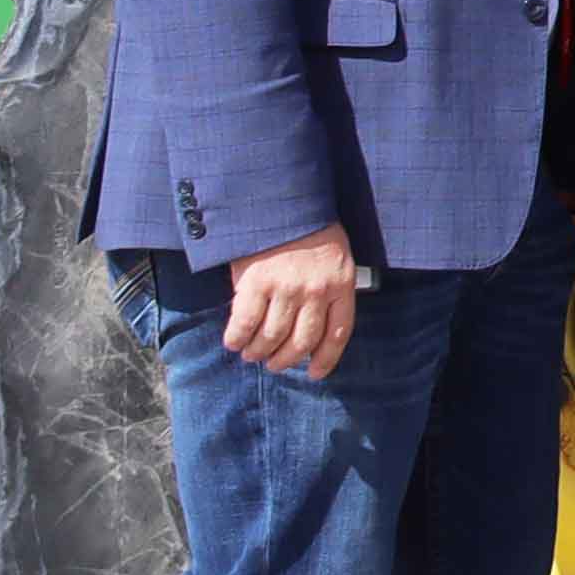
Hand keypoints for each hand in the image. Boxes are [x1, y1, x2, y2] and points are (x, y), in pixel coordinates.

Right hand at [221, 226, 360, 382]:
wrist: (283, 200)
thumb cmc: (310, 229)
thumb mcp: (334, 258)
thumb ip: (327, 290)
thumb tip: (309, 328)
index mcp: (341, 284)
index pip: (337, 334)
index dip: (325, 360)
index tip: (313, 374)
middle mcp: (316, 291)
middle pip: (301, 342)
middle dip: (284, 360)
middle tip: (272, 364)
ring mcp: (286, 288)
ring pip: (272, 337)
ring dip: (259, 352)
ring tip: (252, 354)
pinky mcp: (256, 282)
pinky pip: (245, 323)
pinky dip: (237, 338)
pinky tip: (233, 342)